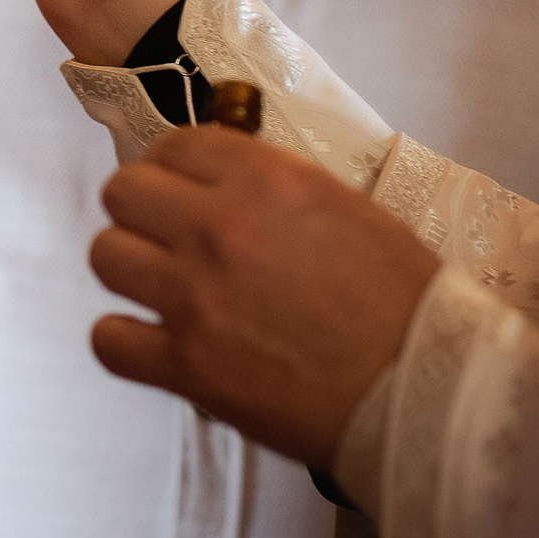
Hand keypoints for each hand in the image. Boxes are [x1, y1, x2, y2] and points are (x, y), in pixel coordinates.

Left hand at [90, 126, 438, 465]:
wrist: (432, 393)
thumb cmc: (409, 306)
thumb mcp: (351, 211)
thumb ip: (278, 188)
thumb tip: (226, 181)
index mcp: (267, 181)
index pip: (176, 144)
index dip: (175, 168)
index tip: (184, 190)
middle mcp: (219, 228)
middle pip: (123, 192)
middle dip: (143, 212)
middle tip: (170, 238)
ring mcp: (195, 296)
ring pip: (106, 256)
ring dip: (132, 270)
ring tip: (166, 289)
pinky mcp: (187, 365)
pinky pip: (107, 339)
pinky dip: (127, 343)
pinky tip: (158, 344)